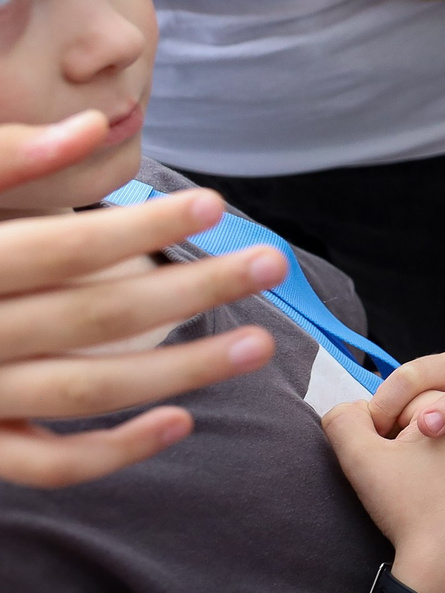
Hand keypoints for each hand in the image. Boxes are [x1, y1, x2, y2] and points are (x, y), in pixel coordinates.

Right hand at [0, 183, 284, 486]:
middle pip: (93, 316)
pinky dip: (115, 451)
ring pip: (87, 390)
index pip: (61, 248)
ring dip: (181, 370)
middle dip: (191, 289)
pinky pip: (48, 464)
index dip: (139, 226)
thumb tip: (92, 128)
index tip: (212, 203)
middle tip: (269, 263)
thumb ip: (4, 159)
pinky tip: (181, 421)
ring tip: (256, 342)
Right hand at [322, 400, 444, 592]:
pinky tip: (439, 504)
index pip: (408, 401)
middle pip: (437, 422)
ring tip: (419, 490)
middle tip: (401, 475)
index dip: (385, 429)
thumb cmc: (408, 505)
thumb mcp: (359, 455)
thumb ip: (344, 418)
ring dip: (434, 462)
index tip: (384, 458)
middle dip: (412, 442)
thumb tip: (351, 409)